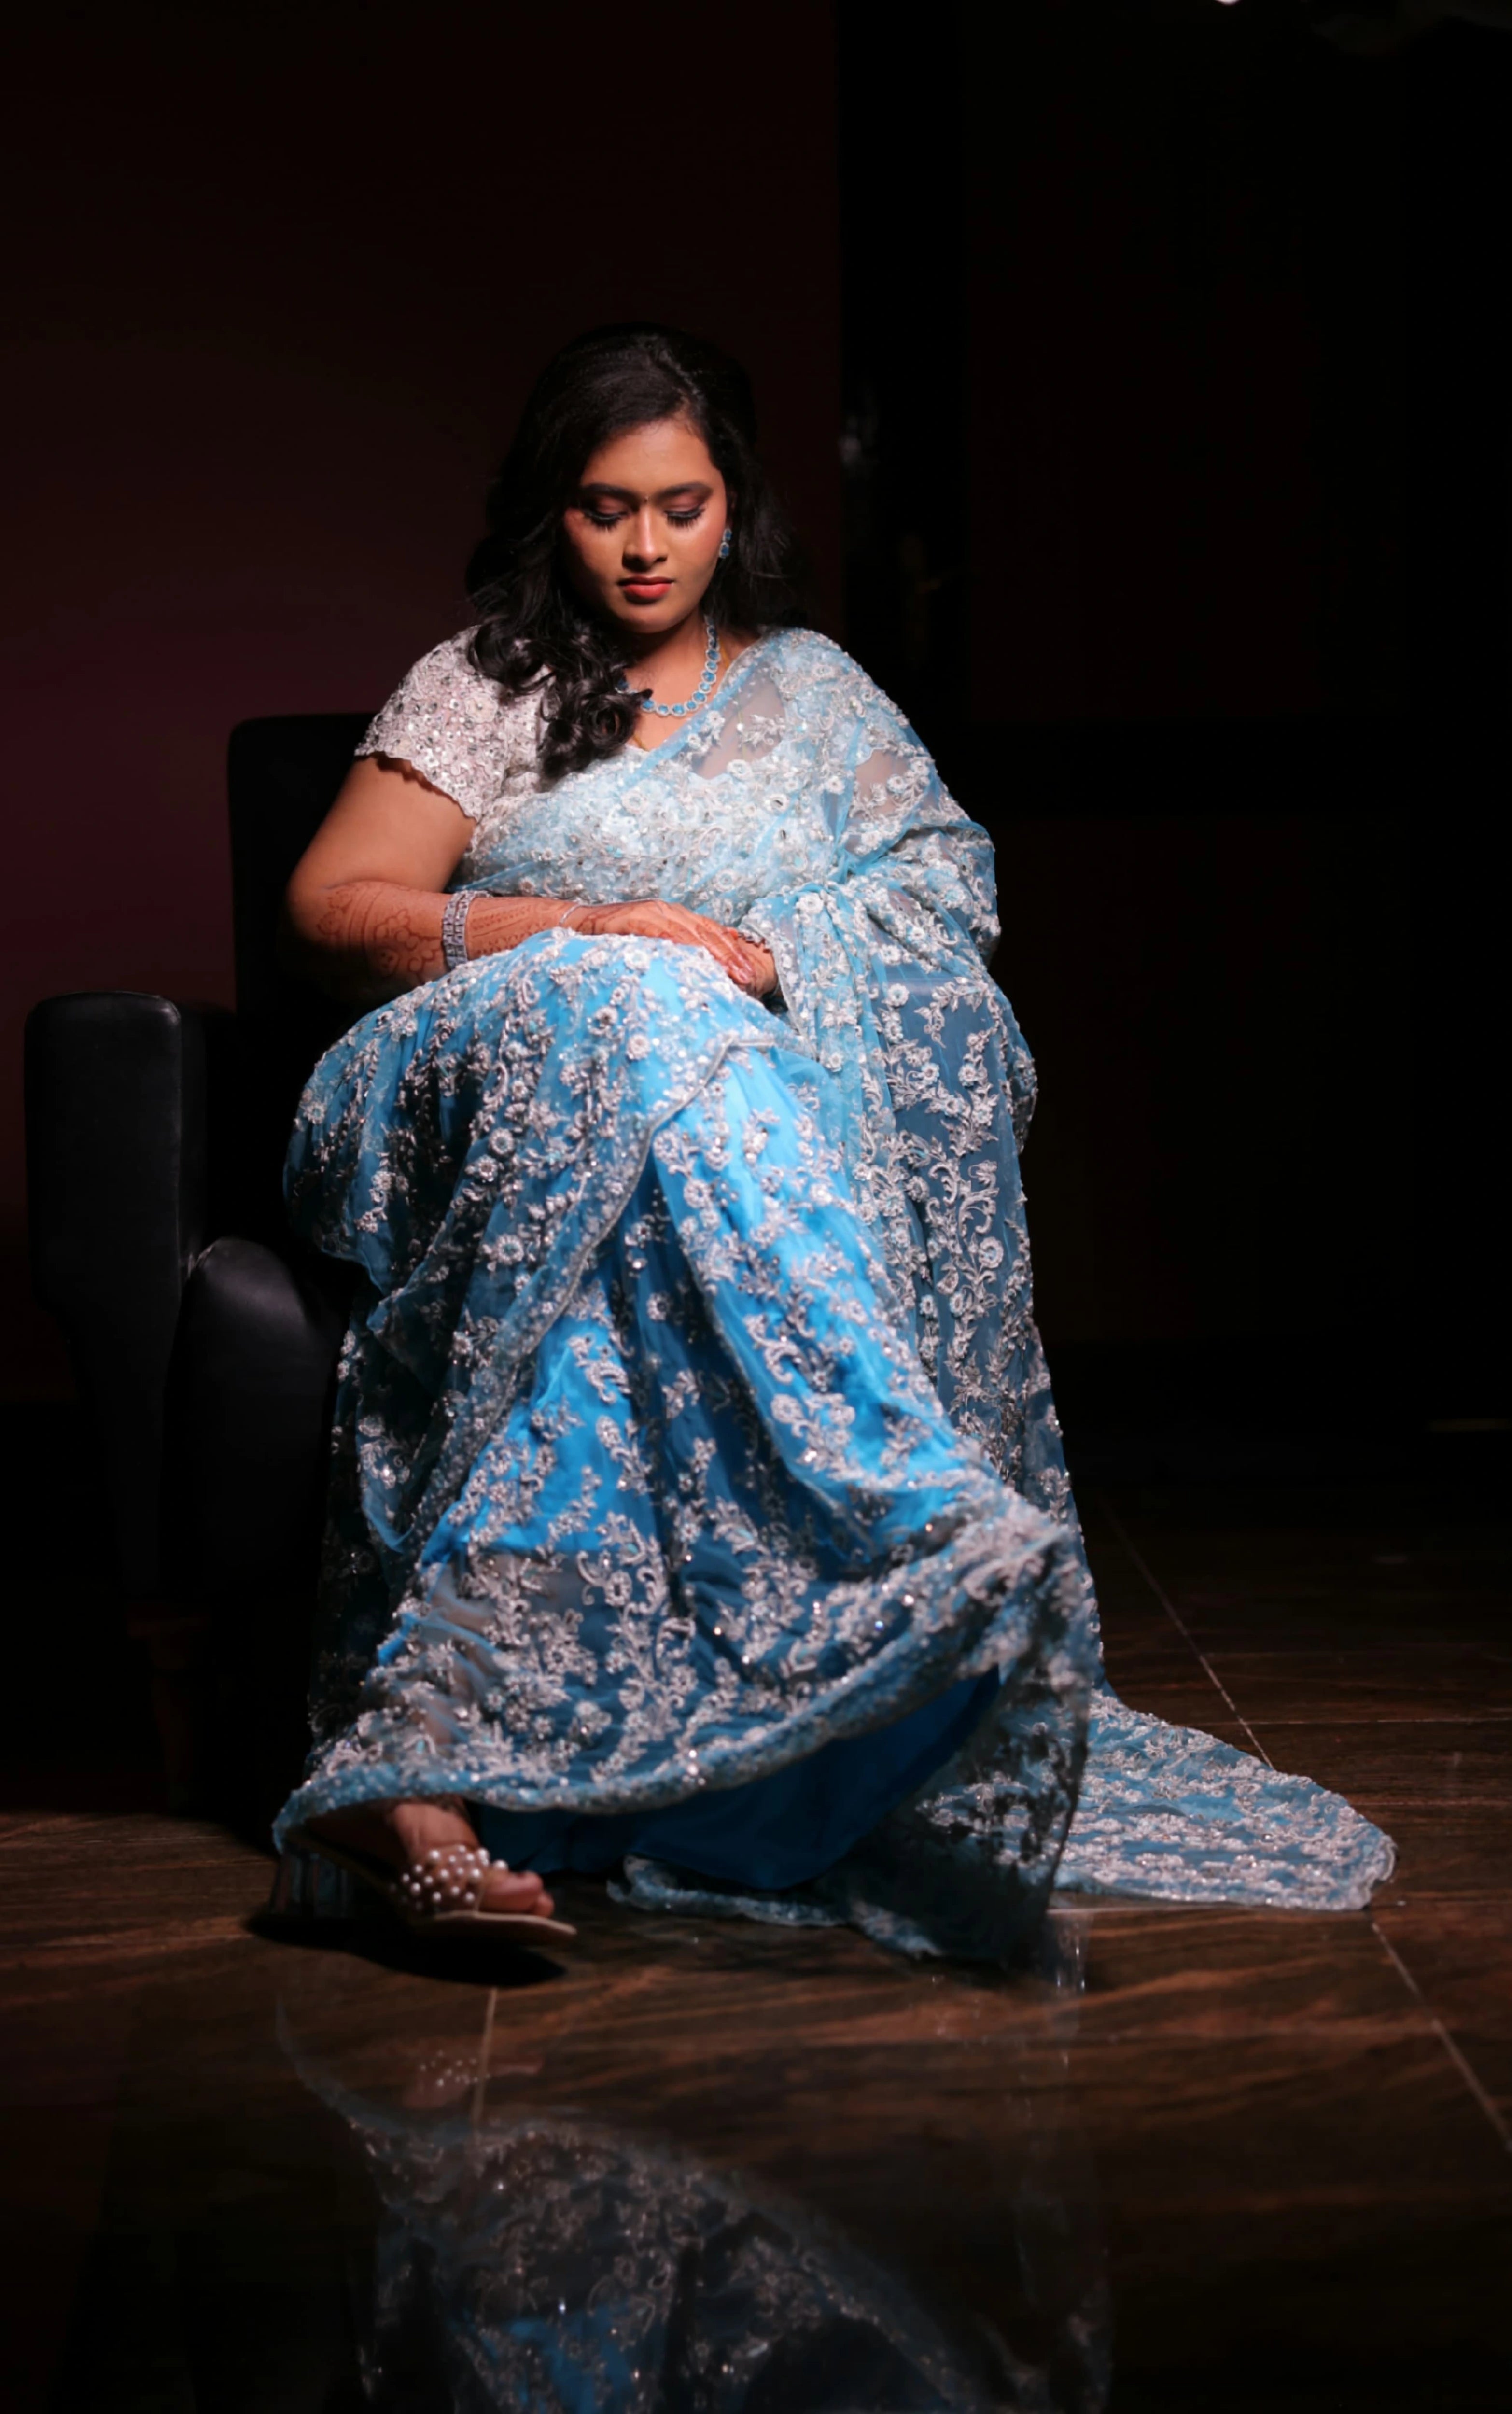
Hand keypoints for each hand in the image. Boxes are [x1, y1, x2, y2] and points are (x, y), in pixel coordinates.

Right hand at [571, 900, 776, 996]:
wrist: (576, 925)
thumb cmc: (614, 939)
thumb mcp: (651, 942)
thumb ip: (677, 946)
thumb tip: (709, 956)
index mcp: (673, 915)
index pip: (710, 931)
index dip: (731, 950)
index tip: (748, 970)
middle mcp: (666, 910)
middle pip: (706, 932)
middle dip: (729, 954)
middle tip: (746, 975)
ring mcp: (651, 912)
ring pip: (690, 932)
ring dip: (712, 952)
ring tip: (729, 972)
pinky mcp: (635, 918)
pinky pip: (662, 931)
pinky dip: (680, 943)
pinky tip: (694, 956)